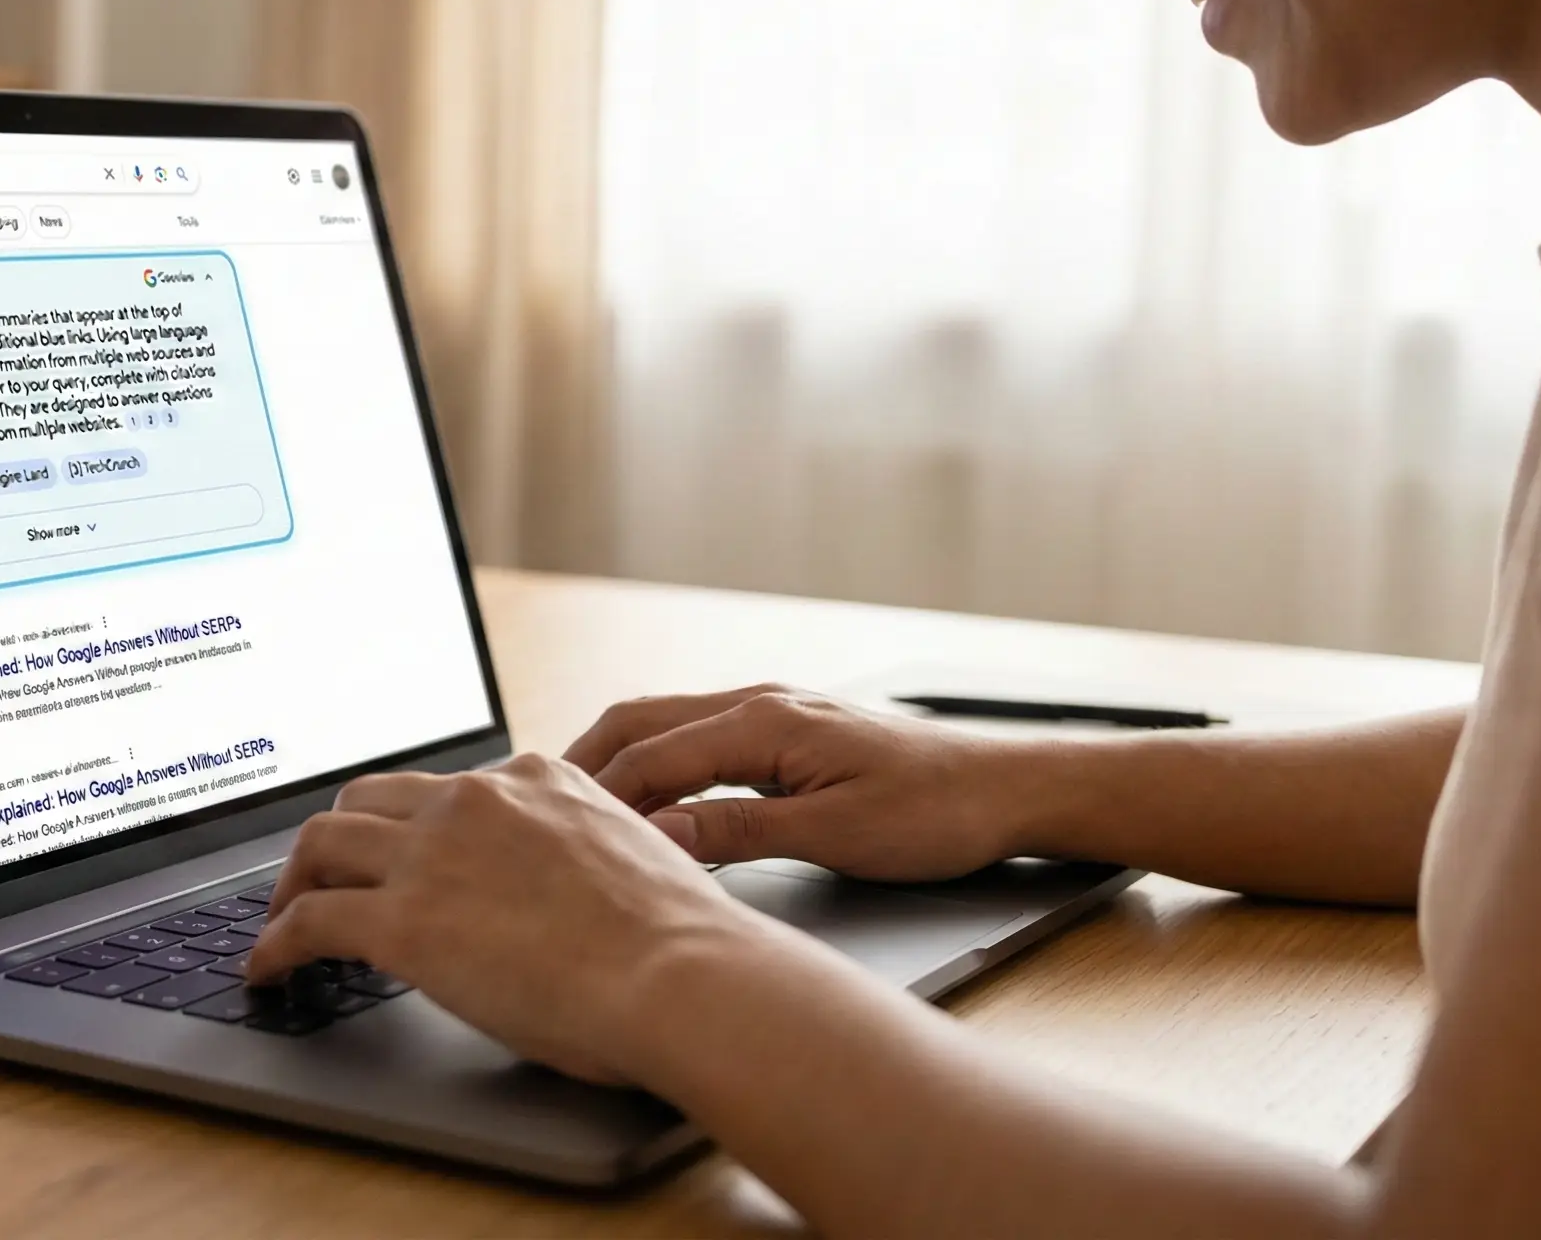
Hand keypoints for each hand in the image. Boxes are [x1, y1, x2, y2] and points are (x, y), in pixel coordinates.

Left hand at [245, 754, 787, 1085]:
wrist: (680, 972)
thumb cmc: (679, 942)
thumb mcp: (634, 859)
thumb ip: (586, 854)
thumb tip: (575, 891)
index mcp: (537, 779)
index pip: (447, 789)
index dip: (412, 826)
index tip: (401, 855)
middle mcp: (476, 799)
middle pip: (367, 799)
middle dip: (335, 839)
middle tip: (321, 880)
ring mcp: (433, 854)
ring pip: (322, 843)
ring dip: (291, 883)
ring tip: (279, 922)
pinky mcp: (403, 920)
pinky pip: (308, 921)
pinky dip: (274, 944)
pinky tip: (267, 971)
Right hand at [567, 685, 1047, 879]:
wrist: (1008, 787)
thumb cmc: (936, 811)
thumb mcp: (834, 835)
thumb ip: (739, 832)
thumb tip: (659, 836)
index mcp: (764, 721)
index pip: (650, 756)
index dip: (595, 799)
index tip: (551, 837)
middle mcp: (760, 703)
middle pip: (640, 722)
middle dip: (582, 765)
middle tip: (532, 814)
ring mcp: (773, 711)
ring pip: (665, 724)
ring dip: (616, 762)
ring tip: (571, 809)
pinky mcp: (788, 732)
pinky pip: (698, 738)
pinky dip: (656, 765)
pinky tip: (647, 801)